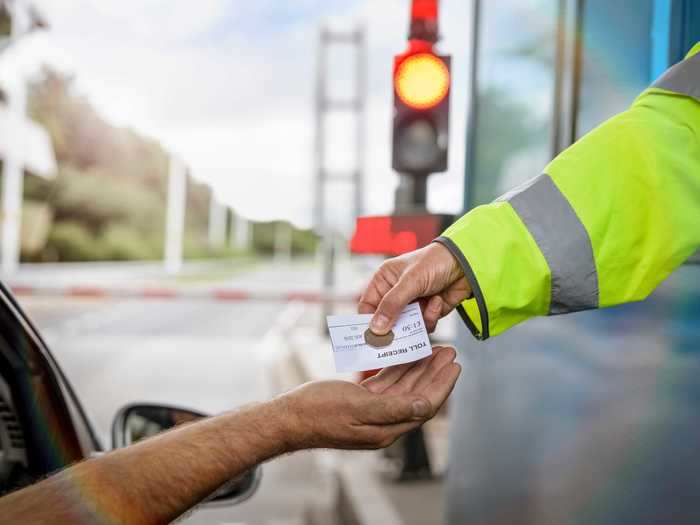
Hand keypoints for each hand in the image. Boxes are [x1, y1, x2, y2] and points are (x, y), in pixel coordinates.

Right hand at [281, 346, 459, 450]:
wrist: (289, 418)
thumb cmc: (318, 412)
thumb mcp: (356, 407)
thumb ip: (393, 408)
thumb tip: (426, 406)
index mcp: (386, 429)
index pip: (424, 406)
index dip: (441, 385)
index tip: (454, 366)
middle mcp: (384, 423)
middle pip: (418, 395)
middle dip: (435, 374)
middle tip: (449, 352)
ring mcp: (372, 413)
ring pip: (404, 388)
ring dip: (419, 369)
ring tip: (434, 349)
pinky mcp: (362, 403)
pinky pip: (387, 385)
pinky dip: (398, 370)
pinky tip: (405, 356)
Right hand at [358, 243, 470, 334]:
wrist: (467, 263)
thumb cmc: (434, 262)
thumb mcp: (410, 282)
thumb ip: (392, 305)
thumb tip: (375, 328)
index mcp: (384, 281)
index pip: (368, 307)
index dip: (369, 323)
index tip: (373, 338)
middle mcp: (396, 293)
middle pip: (386, 321)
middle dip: (395, 328)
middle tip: (400, 338)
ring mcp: (412, 304)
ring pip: (406, 327)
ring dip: (417, 322)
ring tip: (427, 307)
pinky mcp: (428, 312)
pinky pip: (424, 326)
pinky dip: (431, 317)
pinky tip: (437, 302)